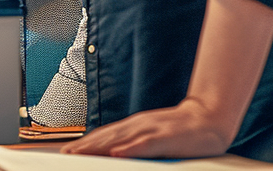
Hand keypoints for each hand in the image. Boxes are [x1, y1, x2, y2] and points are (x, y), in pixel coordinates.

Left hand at [61, 98, 232, 158]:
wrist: (208, 118)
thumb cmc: (179, 132)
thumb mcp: (153, 138)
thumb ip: (135, 145)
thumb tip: (115, 154)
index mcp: (133, 127)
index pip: (103, 136)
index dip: (84, 143)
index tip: (66, 151)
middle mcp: (137, 125)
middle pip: (106, 137)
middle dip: (84, 146)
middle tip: (65, 154)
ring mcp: (151, 129)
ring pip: (120, 139)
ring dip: (98, 147)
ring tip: (79, 154)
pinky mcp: (166, 137)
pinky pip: (145, 143)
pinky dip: (130, 148)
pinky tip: (117, 153)